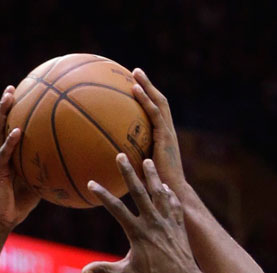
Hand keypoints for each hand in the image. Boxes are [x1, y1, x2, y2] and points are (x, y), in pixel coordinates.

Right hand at [0, 87, 39, 229]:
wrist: (3, 220)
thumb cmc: (20, 203)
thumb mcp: (38, 182)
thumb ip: (47, 169)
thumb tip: (71, 162)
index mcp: (7, 155)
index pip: (7, 128)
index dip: (11, 112)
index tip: (20, 94)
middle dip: (4, 105)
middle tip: (11, 87)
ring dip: (2, 113)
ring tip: (9, 97)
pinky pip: (4, 154)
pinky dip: (10, 142)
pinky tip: (17, 131)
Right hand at [82, 156, 204, 272]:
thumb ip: (104, 270)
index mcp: (138, 232)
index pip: (116, 209)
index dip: (103, 195)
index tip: (92, 183)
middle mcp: (153, 222)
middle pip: (139, 192)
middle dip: (128, 173)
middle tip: (121, 155)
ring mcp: (168, 222)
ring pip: (159, 193)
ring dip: (153, 176)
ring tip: (148, 161)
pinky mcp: (179, 225)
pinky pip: (174, 204)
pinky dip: (169, 194)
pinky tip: (165, 188)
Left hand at [131, 69, 186, 194]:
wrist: (171, 195)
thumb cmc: (154, 189)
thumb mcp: (138, 172)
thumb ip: (126, 162)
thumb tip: (105, 162)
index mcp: (163, 139)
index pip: (157, 113)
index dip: (148, 99)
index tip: (135, 87)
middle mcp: (167, 132)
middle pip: (160, 102)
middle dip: (148, 86)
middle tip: (136, 72)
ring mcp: (168, 134)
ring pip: (159, 103)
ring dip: (148, 86)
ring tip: (136, 72)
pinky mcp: (165, 137)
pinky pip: (155, 114)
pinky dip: (146, 99)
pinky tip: (134, 90)